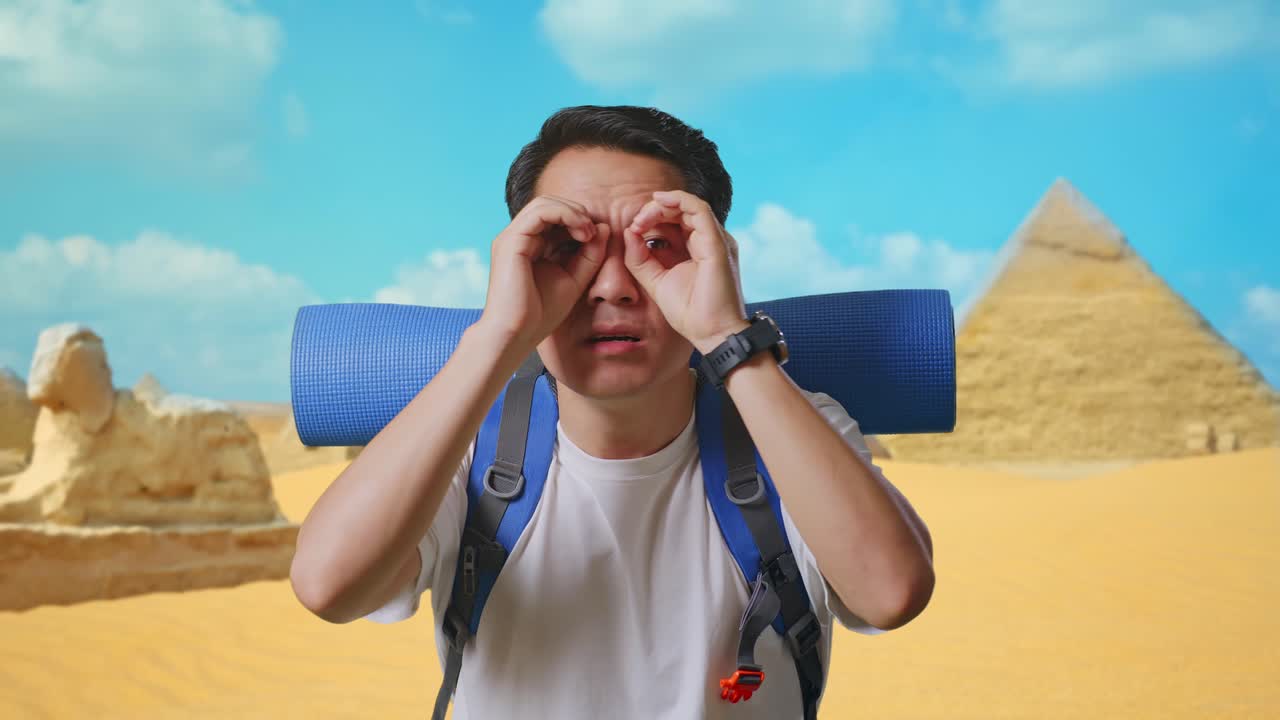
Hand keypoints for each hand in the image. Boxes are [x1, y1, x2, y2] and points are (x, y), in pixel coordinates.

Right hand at [478, 195, 608, 350]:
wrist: (516, 334)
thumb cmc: (540, 314)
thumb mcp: (574, 279)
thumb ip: (589, 255)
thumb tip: (604, 227)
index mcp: (530, 245)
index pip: (555, 217)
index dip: (579, 220)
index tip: (598, 239)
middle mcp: (519, 237)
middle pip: (550, 204)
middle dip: (577, 212)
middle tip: (594, 233)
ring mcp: (512, 237)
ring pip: (545, 203)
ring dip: (573, 212)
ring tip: (588, 232)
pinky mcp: (511, 241)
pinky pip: (540, 211)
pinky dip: (565, 215)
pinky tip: (581, 233)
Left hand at [623, 190, 748, 353]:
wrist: (712, 334)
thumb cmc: (690, 313)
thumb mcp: (656, 281)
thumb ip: (641, 259)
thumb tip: (628, 233)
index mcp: (698, 248)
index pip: (677, 220)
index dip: (653, 218)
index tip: (633, 228)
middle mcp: (710, 240)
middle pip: (682, 210)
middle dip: (655, 209)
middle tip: (635, 221)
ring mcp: (716, 240)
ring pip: (690, 206)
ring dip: (663, 205)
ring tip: (642, 217)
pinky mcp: (717, 244)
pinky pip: (699, 210)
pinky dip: (678, 201)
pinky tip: (658, 203)